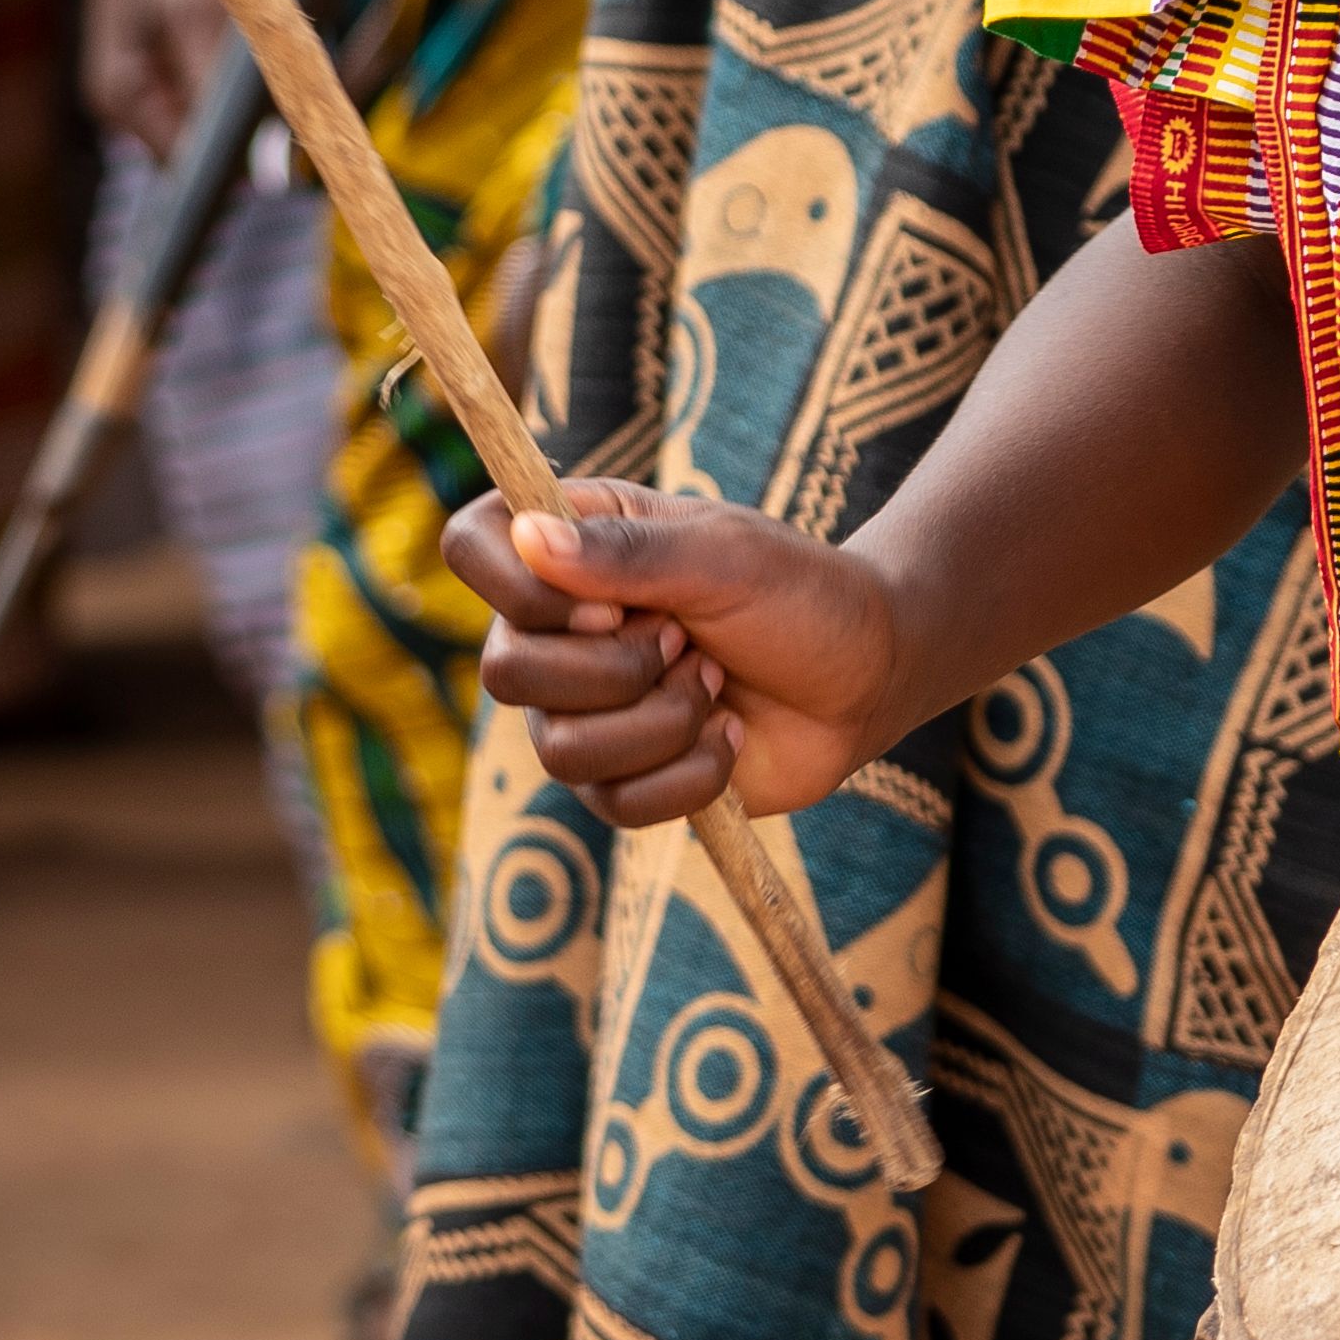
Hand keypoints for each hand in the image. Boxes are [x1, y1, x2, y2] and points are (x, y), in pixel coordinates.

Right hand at [448, 475, 909, 827]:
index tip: (612, 599)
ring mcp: (583, 709)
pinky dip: (689, 773)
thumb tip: (526, 534)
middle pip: (506, 672)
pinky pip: (614, 804)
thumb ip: (628, 551)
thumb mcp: (724, 555)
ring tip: (716, 684)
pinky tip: (728, 735)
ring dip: (664, 721)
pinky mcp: (621, 781)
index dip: (522, 588)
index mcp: (573, 545)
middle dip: (619, 669)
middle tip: (689, 640)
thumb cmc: (798, 592)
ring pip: (561, 750)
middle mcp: (558, 628)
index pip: (473, 545)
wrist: (867, 675)